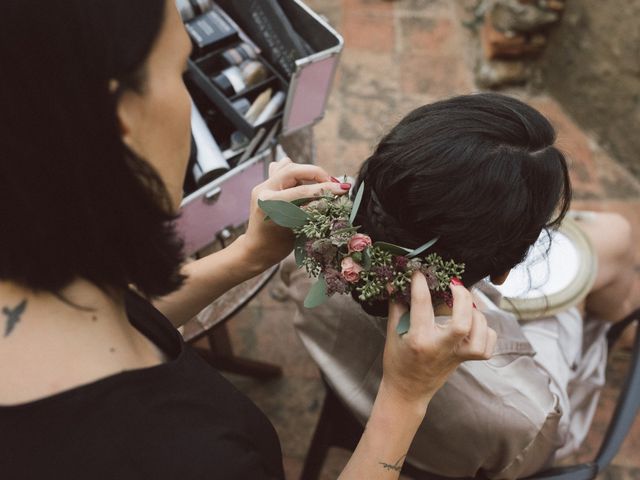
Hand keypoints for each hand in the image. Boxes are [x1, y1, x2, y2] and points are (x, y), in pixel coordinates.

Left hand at [241, 158, 348, 269]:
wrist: (257, 250)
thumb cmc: (276, 246)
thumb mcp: (297, 230)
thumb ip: (312, 209)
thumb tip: (334, 195)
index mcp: (269, 203)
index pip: (302, 190)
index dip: (324, 188)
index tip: (342, 189)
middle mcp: (263, 190)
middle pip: (294, 170)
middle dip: (317, 174)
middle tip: (332, 184)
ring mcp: (262, 186)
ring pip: (287, 166)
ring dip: (307, 173)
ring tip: (320, 183)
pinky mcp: (265, 185)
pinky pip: (281, 169)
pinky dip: (295, 172)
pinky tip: (302, 182)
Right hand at [381, 272, 496, 404]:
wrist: (408, 392)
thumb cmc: (397, 361)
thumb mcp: (392, 333)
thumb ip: (397, 307)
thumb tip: (395, 283)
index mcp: (418, 339)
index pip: (422, 305)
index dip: (420, 284)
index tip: (419, 273)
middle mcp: (440, 347)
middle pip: (462, 321)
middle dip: (462, 297)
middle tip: (454, 284)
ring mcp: (455, 355)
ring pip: (479, 333)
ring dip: (475, 313)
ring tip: (465, 304)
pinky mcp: (464, 360)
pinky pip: (486, 346)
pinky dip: (485, 331)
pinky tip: (473, 324)